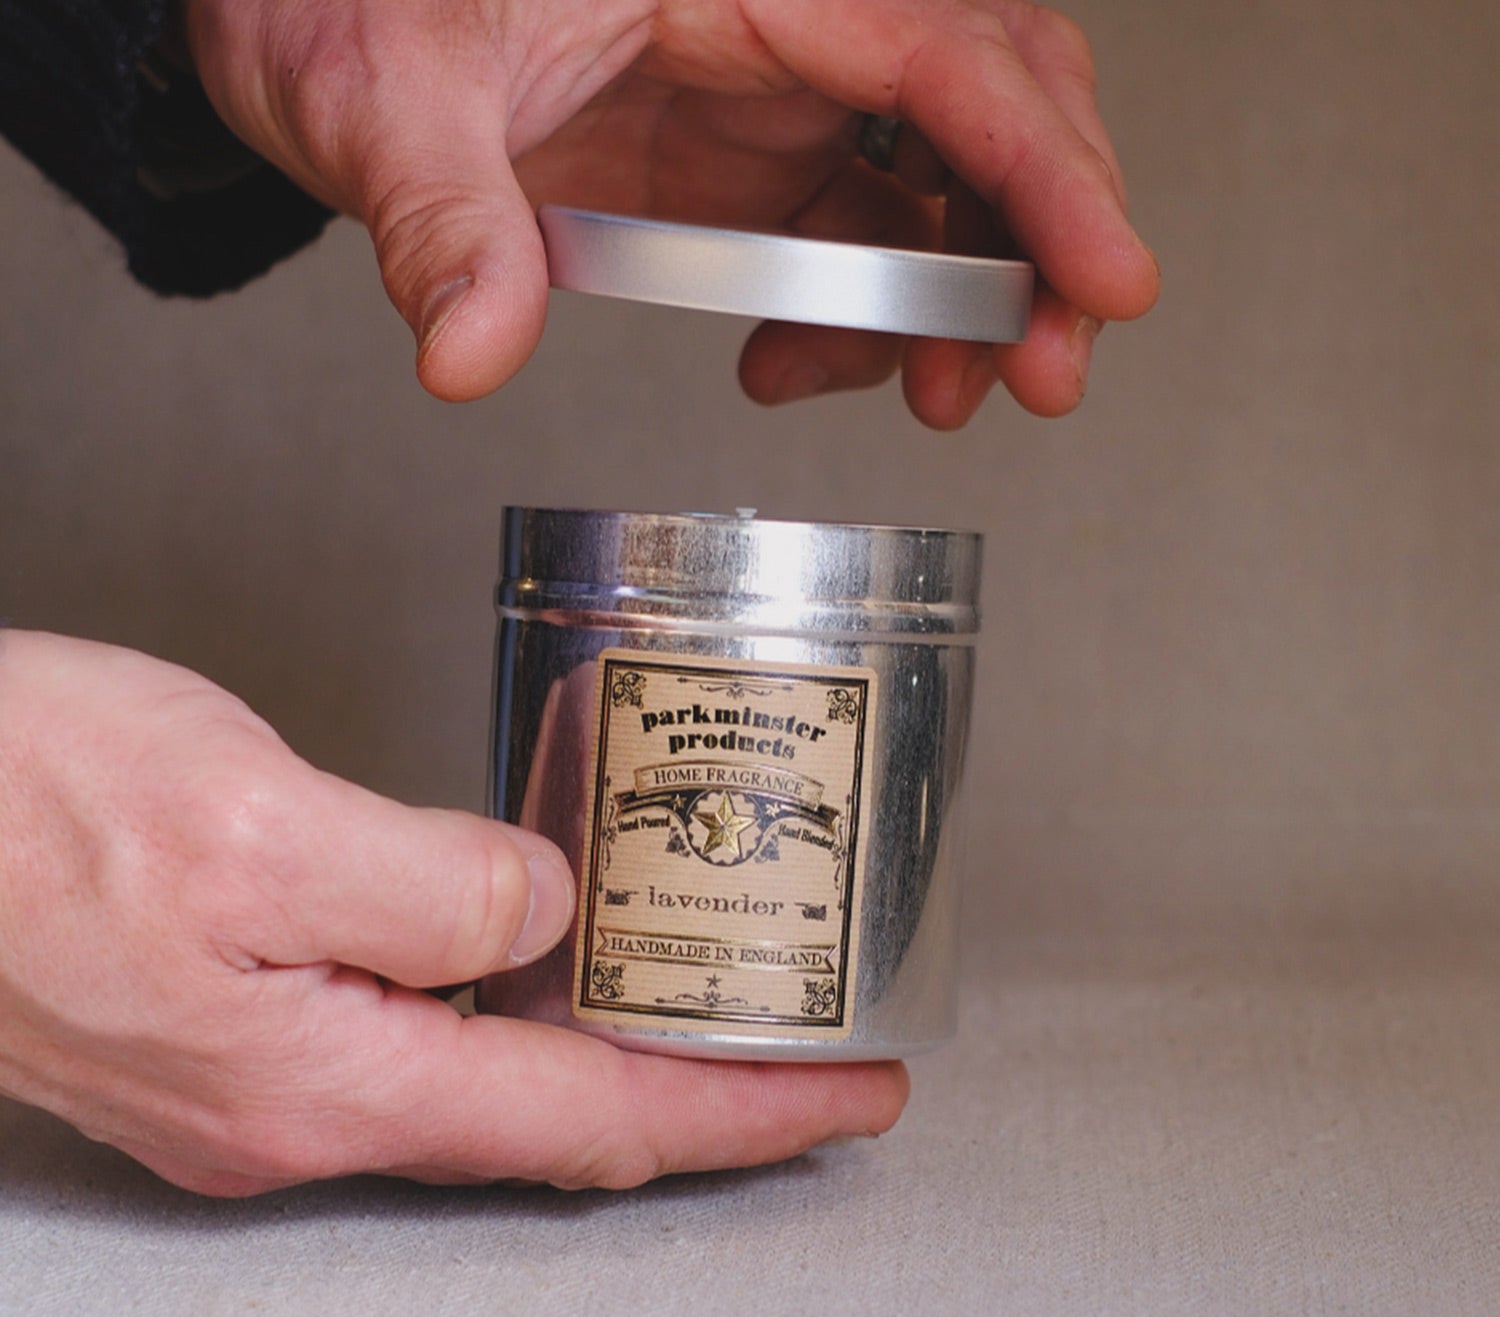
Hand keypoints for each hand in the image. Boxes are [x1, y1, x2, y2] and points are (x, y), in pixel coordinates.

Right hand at [0, 633, 906, 1196]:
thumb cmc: (10, 804)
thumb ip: (428, 884)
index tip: (851, 1097)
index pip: (595, 1120)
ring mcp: (268, 1071)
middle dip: (700, 1089)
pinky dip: (519, 1011)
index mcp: (325, 1076)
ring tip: (715, 1003)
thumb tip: (545, 911)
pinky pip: (425, 1031)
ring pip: (492, 1078)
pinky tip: (554, 968)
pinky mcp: (241, 1017)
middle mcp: (303, 1103)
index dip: (744, 1114)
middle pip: (557, 1118)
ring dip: (612, 1048)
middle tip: (808, 1050)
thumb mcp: (250, 820)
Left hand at [180, 0, 1158, 423]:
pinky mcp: (747, 162)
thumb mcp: (387, 95)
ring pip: (939, 188)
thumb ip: (444, 222)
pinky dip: (856, 326)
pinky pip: (852, 241)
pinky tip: (792, 371)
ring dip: (955, 308)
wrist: (310, 17)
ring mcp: (773, 95)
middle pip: (989, 109)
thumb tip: (470, 349)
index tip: (1104, 274)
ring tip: (929, 397)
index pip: (949, 51)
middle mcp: (785, 20)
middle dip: (1034, 249)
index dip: (1043, 169)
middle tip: (1038, 372)